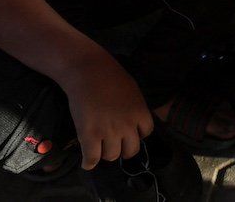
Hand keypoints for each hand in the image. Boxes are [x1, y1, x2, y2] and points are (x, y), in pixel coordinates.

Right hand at [59, 54, 154, 169]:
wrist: (88, 70)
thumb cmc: (109, 75)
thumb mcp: (132, 91)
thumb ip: (135, 108)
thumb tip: (134, 121)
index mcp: (141, 113)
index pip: (146, 133)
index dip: (136, 134)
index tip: (128, 132)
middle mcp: (128, 126)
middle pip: (131, 150)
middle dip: (123, 149)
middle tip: (114, 144)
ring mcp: (109, 132)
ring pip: (111, 156)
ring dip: (105, 154)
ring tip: (99, 148)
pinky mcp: (90, 135)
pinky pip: (92, 158)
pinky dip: (89, 163)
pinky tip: (88, 163)